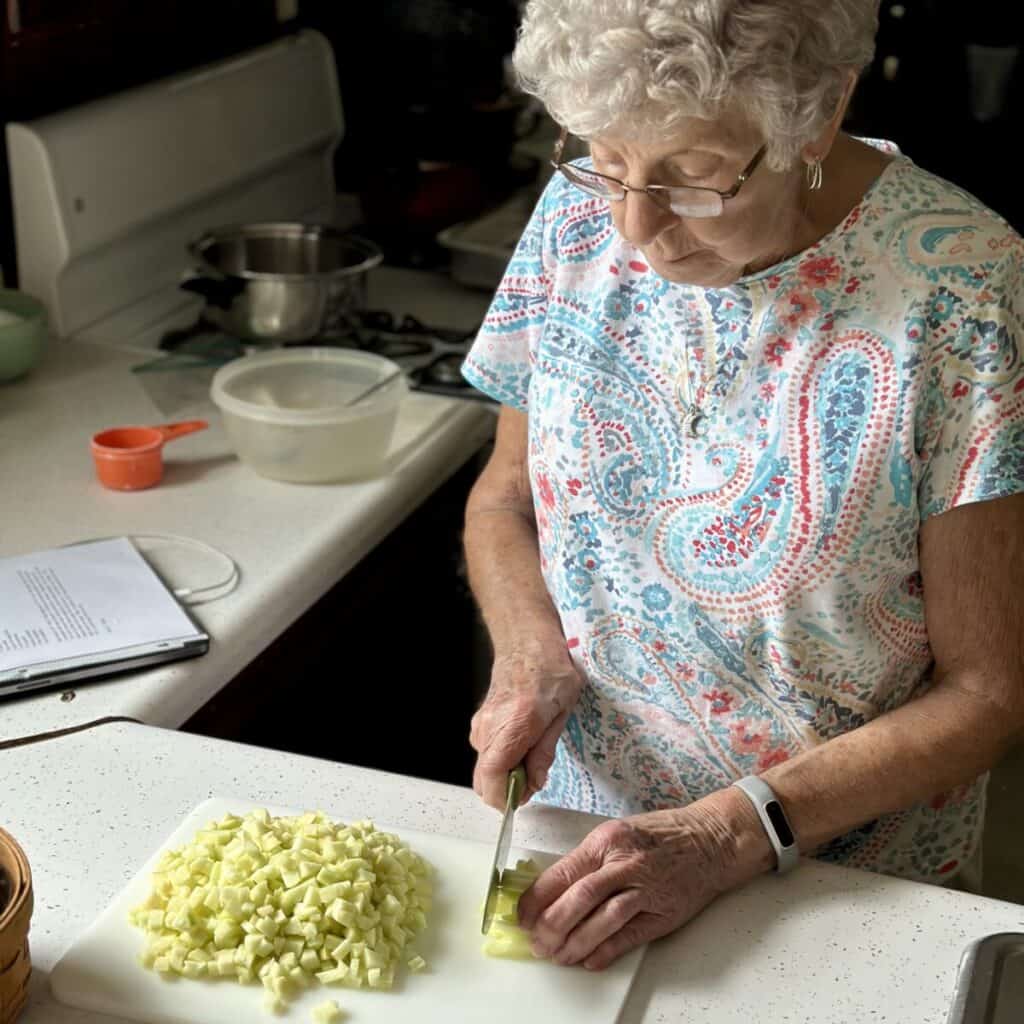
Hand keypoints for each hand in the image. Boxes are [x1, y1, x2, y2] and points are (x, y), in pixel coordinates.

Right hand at [470, 645, 583, 808]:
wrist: (527, 642)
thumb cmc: (551, 673)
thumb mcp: (562, 713)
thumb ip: (544, 753)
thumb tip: (534, 784)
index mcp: (514, 725)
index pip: (492, 778)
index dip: (506, 798)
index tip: (524, 797)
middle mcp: (489, 727)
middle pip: (484, 780)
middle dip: (507, 789)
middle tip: (533, 777)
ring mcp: (480, 724)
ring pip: (484, 768)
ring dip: (505, 773)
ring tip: (531, 754)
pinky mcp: (479, 722)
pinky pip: (486, 753)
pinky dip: (501, 759)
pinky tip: (521, 743)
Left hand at [518, 796, 767, 969]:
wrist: (711, 840)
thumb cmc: (662, 835)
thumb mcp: (619, 832)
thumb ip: (589, 858)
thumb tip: (553, 888)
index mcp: (609, 839)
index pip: (565, 871)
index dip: (539, 897)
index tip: (522, 915)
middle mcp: (627, 863)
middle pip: (581, 897)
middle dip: (553, 924)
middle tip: (536, 941)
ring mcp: (648, 889)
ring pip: (604, 919)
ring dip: (576, 942)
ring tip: (557, 956)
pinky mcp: (664, 913)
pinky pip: (630, 935)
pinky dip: (607, 950)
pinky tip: (588, 960)